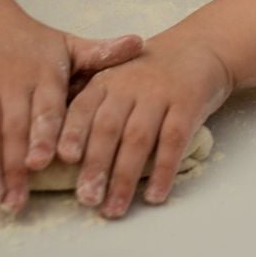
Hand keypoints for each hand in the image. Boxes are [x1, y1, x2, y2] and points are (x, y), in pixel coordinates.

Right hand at [0, 17, 143, 214]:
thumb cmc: (31, 42)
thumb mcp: (67, 44)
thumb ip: (101, 54)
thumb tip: (140, 44)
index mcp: (43, 73)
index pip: (45, 107)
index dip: (43, 134)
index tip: (43, 162)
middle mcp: (10, 80)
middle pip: (12, 127)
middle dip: (13, 165)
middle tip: (16, 201)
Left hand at [58, 34, 232, 218]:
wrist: (199, 48)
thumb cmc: (148, 74)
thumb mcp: (117, 79)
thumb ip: (92, 108)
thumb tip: (56, 155)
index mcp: (106, 81)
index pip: (83, 108)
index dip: (72, 134)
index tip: (62, 160)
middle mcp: (129, 84)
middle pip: (108, 128)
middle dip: (96, 166)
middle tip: (86, 199)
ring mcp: (160, 93)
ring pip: (138, 138)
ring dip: (124, 177)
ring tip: (114, 209)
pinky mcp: (188, 103)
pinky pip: (174, 140)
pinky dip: (164, 170)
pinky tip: (156, 196)